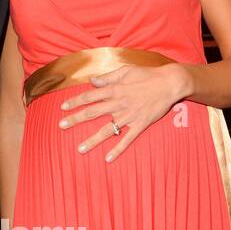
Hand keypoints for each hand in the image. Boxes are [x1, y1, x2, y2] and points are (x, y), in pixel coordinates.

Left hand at [57, 61, 194, 160]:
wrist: (170, 83)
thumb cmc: (148, 75)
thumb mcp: (126, 71)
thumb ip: (108, 77)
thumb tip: (92, 81)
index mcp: (114, 89)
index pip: (89, 96)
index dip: (75, 102)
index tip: (63, 108)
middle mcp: (118, 104)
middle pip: (92, 113)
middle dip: (75, 119)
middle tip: (61, 126)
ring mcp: (129, 116)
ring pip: (107, 130)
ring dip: (92, 140)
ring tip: (80, 149)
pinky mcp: (140, 125)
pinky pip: (127, 139)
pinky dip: (117, 149)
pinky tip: (108, 158)